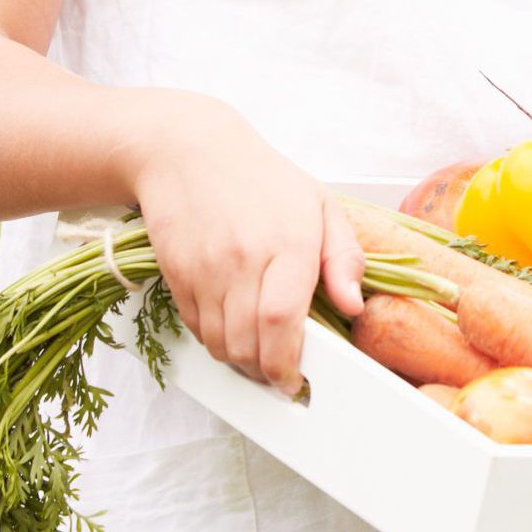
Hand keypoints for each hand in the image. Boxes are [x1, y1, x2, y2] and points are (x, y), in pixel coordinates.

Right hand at [124, 96, 366, 394]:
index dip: (287, 363)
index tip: (296, 379)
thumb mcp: (321, 205)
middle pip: (249, 344)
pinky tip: (232, 330)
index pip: (282, 321)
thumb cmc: (263, 180)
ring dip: (240, 362)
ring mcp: (205, 270)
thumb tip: (354, 306)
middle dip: (266, 372)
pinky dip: (215, 341)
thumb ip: (344, 257)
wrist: (188, 152)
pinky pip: (196, 329)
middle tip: (280, 375)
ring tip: (258, 355)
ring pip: (219, 344)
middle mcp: (244, 260)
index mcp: (288, 243)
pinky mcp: (177, 275)